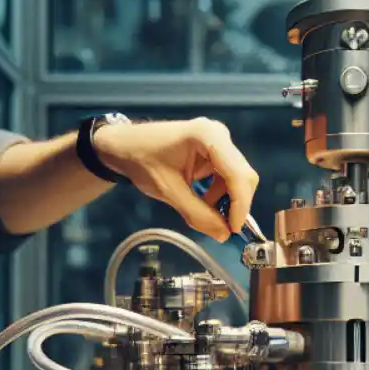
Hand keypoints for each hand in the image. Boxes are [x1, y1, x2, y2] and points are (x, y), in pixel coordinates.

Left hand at [93, 117, 258, 241]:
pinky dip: (220, 193)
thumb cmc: (142, 161)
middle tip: (223, 228)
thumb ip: (198, 214)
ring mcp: (219, 140)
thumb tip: (224, 235)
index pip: (237, 174)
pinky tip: (204, 202)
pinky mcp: (216, 149)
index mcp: (208, 136)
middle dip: (235, 204)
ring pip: (237, 177)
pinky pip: (227, 175)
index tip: (233, 229)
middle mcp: (219, 134)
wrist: (125, 145)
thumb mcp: (169, 191)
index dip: (240, 204)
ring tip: (206, 214)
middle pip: (243, 175)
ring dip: (226, 200)